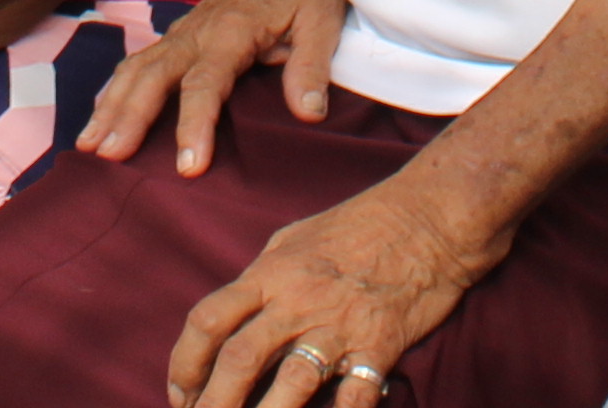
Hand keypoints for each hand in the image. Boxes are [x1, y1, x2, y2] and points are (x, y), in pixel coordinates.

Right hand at [82, 0, 350, 175]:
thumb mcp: (321, 22)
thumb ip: (311, 68)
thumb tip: (309, 114)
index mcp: (233, 32)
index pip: (206, 83)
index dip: (195, 125)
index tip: (188, 166)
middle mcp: (197, 32)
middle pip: (154, 75)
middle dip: (129, 116)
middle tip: (109, 157)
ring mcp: (181, 34)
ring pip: (136, 69)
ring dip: (110, 106)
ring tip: (88, 146)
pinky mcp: (175, 39)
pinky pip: (136, 65)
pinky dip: (113, 93)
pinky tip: (98, 120)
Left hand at [167, 172, 501, 407]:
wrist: (428, 218)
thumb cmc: (358, 224)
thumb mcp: (294, 238)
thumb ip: (262, 278)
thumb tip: (235, 314)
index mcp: (270, 273)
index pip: (208, 320)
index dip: (184, 363)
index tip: (179, 393)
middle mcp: (296, 301)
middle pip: (239, 359)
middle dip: (212, 404)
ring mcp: (338, 325)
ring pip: (289, 385)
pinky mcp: (378, 346)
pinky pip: (353, 396)